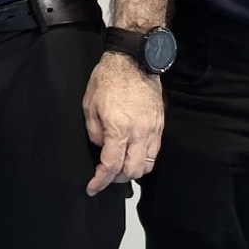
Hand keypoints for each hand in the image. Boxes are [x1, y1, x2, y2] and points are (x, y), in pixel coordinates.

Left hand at [82, 53, 163, 194]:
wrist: (133, 60)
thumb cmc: (109, 78)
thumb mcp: (89, 105)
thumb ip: (94, 132)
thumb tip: (100, 147)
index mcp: (118, 128)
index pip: (111, 166)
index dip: (100, 181)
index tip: (93, 187)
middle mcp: (138, 133)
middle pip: (131, 172)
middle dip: (116, 179)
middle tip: (105, 175)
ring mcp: (152, 130)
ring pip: (146, 165)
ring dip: (132, 171)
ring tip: (120, 167)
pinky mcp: (160, 125)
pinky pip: (155, 152)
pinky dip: (144, 159)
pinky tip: (133, 155)